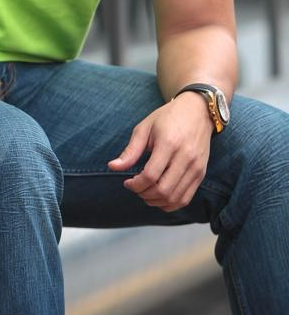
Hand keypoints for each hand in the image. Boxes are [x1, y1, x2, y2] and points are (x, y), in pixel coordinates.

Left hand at [107, 92, 213, 210]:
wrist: (197, 111)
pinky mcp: (200, 173)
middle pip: (163, 190)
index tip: (127, 182)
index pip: (151, 175)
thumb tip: (112, 167)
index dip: (136, 184)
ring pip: (175, 198)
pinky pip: (186, 198)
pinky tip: (159, 196)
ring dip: (156, 201)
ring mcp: (196, 167)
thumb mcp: (145, 128)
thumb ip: (130, 150)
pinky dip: (170, 203)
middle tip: (136, 187)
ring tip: (145, 192)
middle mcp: (185, 157)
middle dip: (144, 194)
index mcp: (169, 144)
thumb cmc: (167, 117)